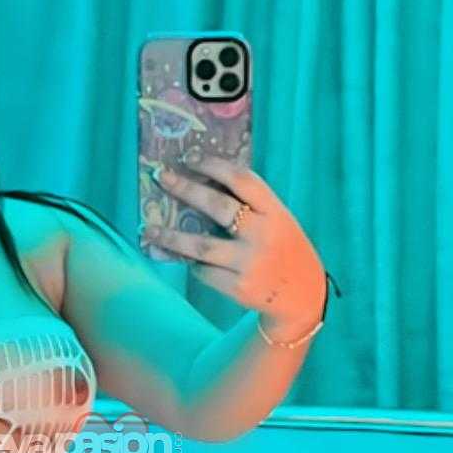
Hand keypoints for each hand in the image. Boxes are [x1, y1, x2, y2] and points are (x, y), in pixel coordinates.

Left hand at [144, 156, 325, 324]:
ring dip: (171, 236)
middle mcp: (263, 235)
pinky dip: (191, 262)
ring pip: (201, 245)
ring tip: (148, 229)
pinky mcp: (239, 288)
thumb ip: (251, 206)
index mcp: (275, 212)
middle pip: (218, 206)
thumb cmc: (285, 250)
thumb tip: (203, 182)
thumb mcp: (279, 221)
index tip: (189, 157)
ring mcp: (250, 263)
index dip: (214, 165)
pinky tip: (182, 256)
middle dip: (186, 189)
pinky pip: (204, 271)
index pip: (242, 180)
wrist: (304, 296)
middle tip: (161, 177)